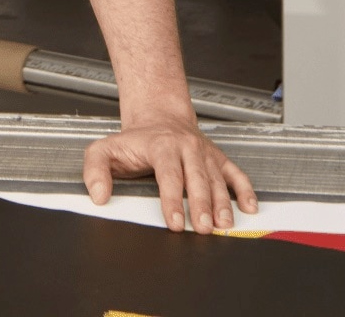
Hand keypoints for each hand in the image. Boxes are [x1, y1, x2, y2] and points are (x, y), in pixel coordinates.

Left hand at [82, 121, 258, 233]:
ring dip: (223, 203)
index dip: (172, 200)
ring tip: (224, 224)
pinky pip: (235, 174)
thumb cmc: (133, 140)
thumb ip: (95, 170)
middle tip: (204, 228)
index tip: (176, 222)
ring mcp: (205, 153)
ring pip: (217, 179)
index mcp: (161, 146)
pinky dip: (245, 190)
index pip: (169, 175)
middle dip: (202, 204)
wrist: (158, 116)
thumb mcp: (104, 149)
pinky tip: (250, 207)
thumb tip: (98, 195)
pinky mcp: (218, 158)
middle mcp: (186, 147)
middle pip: (197, 178)